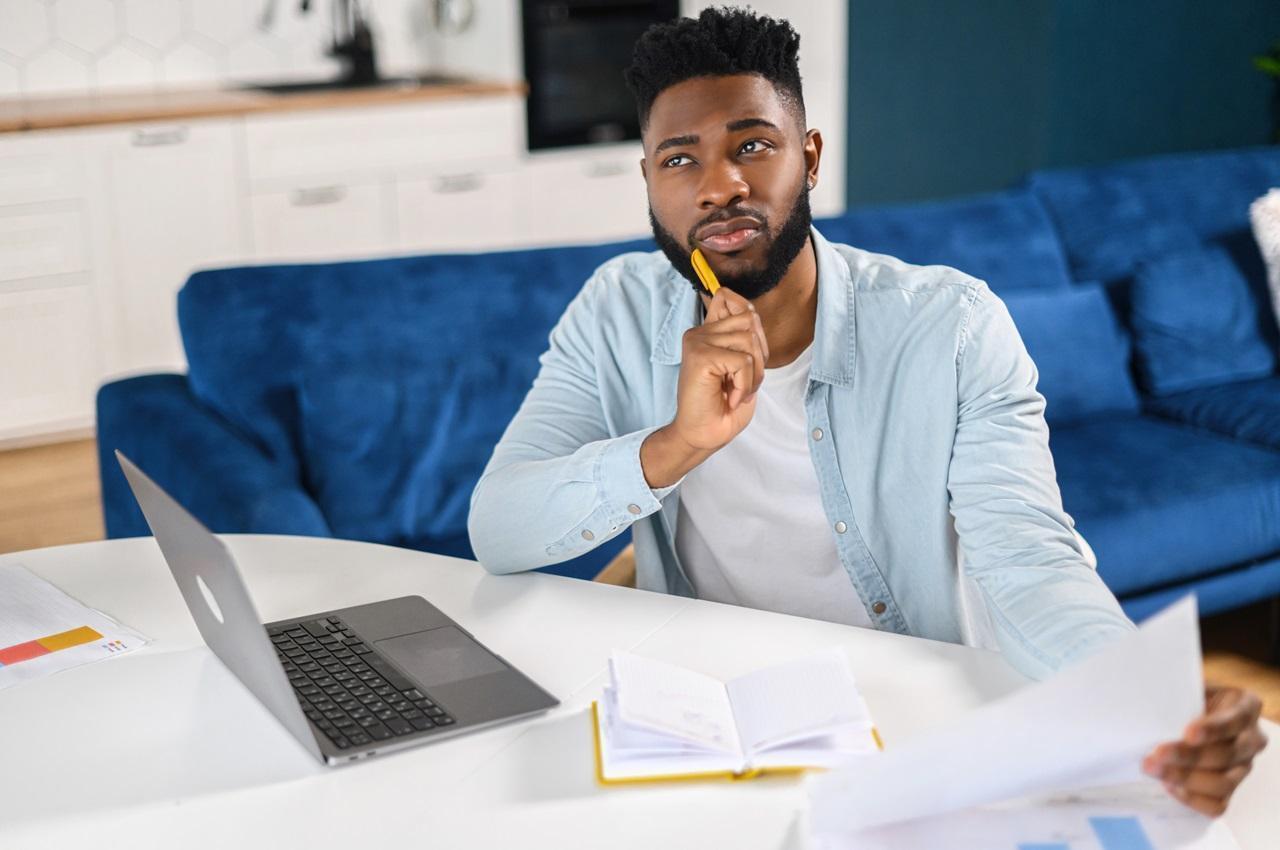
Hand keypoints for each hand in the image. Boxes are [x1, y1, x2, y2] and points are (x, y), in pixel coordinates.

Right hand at [669, 286, 769, 451]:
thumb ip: (745, 340)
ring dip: (752, 374)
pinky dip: (744, 384)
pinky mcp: (700, 357)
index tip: (746, 355)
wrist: (702, 435)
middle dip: (759, 356)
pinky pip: (743, 361)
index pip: (728, 297)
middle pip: (750, 321)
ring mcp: (697, 342)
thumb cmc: (722, 406)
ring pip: (749, 341)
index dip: (748, 315)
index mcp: (708, 333)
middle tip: (745, 382)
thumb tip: (750, 312)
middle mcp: (699, 333)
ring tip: (737, 391)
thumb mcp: (742, 367)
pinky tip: (729, 397)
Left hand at [1142, 685, 1267, 815]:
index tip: (1188, 733)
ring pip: (1223, 783)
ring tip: (1154, 769)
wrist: (1185, 716)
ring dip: (1185, 778)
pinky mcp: (1230, 790)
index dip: (1213, 729)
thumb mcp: (1186, 685)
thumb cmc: (1186, 697)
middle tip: (1155, 754)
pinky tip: (1169, 786)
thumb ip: (1177, 691)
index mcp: (1245, 707)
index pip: (1234, 721)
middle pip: (1226, 755)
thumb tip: (1147, 694)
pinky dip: (1193, 799)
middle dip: (1188, 756)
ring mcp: (1243, 768)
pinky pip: (1218, 805)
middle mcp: (1251, 739)